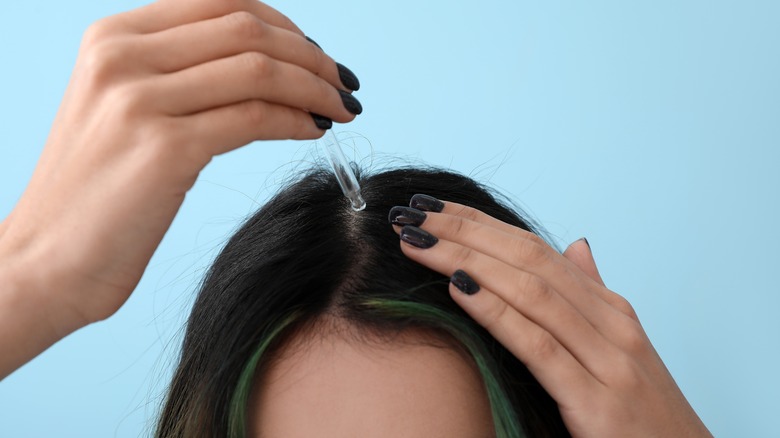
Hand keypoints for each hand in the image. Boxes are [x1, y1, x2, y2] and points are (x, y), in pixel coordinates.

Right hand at [0, 0, 359, 376]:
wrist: (47, 262)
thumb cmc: (97, 195)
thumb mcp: (125, 111)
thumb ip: (179, 75)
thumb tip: (264, 64)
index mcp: (113, 37)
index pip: (222, 3)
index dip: (284, 26)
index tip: (316, 56)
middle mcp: (121, 56)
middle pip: (247, 29)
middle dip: (310, 56)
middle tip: (342, 84)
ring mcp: (139, 99)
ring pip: (259, 70)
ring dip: (315, 87)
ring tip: (340, 109)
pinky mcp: (164, 148)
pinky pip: (255, 118)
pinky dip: (297, 121)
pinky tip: (315, 132)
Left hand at [391, 196, 711, 436]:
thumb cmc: (641, 412)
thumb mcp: (619, 349)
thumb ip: (591, 297)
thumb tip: (576, 246)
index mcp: (609, 309)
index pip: (535, 249)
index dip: (480, 223)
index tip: (434, 206)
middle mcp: (610, 323)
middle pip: (527, 260)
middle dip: (464, 231)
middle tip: (413, 213)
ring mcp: (608, 359)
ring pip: (529, 292)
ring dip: (467, 260)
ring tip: (419, 243)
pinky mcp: (597, 401)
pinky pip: (538, 346)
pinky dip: (495, 312)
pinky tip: (457, 289)